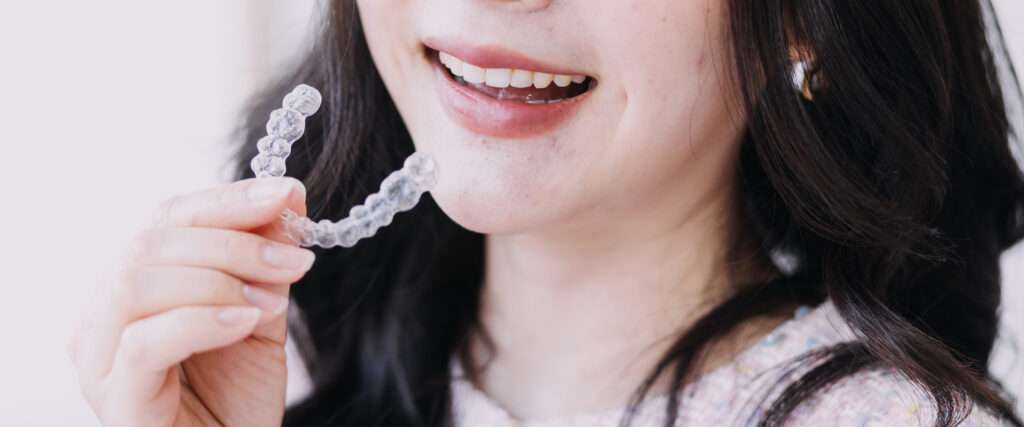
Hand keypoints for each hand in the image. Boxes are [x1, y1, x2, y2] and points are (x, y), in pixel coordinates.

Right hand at [69, 177, 313, 426]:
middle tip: (296, 258)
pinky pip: (144, 342)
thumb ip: (265, 263)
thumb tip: (287, 200)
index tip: (288, 194)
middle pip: (151, 243)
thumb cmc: (235, 399)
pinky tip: (245, 322)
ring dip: (219, 279)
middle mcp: (102, 316)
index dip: (229, 200)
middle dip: (234, 241)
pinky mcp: (115, 398)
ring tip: (273, 302)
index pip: (167, 218)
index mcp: (132, 286)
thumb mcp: (260, 316)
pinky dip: (202, 321)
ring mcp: (99, 359)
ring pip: (138, 284)